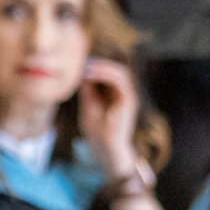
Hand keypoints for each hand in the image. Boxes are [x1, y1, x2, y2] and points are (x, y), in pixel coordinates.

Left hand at [78, 57, 147, 178]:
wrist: (105, 147)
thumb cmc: (96, 130)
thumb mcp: (88, 105)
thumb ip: (87, 89)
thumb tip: (82, 72)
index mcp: (115, 95)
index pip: (109, 73)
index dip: (96, 66)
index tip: (80, 64)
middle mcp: (124, 94)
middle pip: (115, 69)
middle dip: (100, 64)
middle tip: (83, 62)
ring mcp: (128, 96)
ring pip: (119, 72)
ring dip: (102, 66)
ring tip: (87, 67)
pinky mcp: (129, 100)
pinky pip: (119, 80)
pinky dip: (105, 74)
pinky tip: (91, 74)